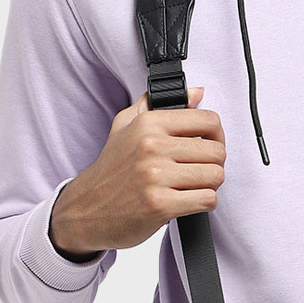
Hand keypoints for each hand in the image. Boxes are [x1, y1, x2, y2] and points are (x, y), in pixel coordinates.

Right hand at [49, 87, 225, 259]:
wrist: (85, 209)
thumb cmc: (111, 169)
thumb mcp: (125, 126)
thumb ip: (157, 103)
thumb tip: (197, 93)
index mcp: (148, 123)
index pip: (209, 120)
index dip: (217, 135)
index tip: (209, 144)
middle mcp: (152, 146)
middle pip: (217, 151)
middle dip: (214, 164)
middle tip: (199, 170)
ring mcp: (155, 176)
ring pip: (215, 176)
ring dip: (210, 184)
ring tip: (192, 185)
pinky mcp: (160, 205)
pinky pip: (207, 200)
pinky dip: (204, 202)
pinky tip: (188, 200)